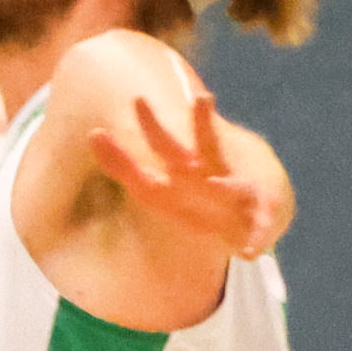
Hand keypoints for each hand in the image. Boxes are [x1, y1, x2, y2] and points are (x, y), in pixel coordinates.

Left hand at [88, 72, 282, 255]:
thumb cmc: (192, 199)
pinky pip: (258, 229)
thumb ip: (122, 165)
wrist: (241, 223)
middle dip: (203, 124)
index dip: (151, 124)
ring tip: (213, 185)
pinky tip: (249, 251)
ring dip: (226, 185)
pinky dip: (256, 238)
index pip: (165, 142)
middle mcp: (214, 172)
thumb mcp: (154, 187)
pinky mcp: (258, 218)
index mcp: (188, 165)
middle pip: (208, 145)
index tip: (136, 98)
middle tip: (201, 98)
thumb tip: (93, 134)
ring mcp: (238, 194)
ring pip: (235, 186)